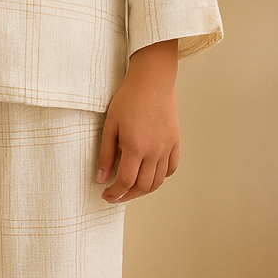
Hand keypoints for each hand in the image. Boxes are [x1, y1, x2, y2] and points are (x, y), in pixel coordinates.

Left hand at [96, 40, 179, 202]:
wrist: (152, 81)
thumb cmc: (129, 99)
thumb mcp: (110, 125)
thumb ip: (106, 154)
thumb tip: (102, 177)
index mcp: (136, 147)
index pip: (126, 182)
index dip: (115, 193)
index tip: (107, 195)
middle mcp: (154, 151)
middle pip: (143, 186)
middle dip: (127, 195)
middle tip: (116, 195)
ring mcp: (167, 147)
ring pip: (158, 181)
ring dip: (144, 190)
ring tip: (131, 188)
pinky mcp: (175, 142)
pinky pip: (171, 168)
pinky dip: (160, 177)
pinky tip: (149, 174)